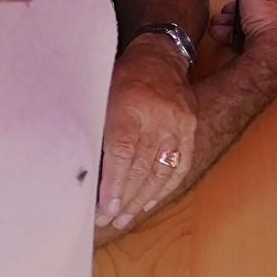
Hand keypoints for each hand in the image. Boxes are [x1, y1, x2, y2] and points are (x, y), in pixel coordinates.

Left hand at [96, 35, 197, 230]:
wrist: (160, 56)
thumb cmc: (123, 79)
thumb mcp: (103, 98)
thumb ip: (98, 132)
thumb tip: (85, 175)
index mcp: (131, 106)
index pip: (123, 152)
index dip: (113, 184)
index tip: (104, 210)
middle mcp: (158, 116)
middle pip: (142, 167)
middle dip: (124, 199)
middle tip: (107, 220)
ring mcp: (179, 122)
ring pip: (162, 170)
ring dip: (143, 199)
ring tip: (126, 218)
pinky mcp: (191, 127)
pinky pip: (181, 164)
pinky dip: (166, 187)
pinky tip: (150, 202)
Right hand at [208, 0, 276, 78]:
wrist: (270, 54)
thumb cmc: (266, 14)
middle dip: (237, 1)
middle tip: (225, 5)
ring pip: (249, 17)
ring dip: (230, 18)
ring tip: (216, 22)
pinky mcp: (267, 45)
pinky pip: (246, 35)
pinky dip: (231, 33)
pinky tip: (217, 34)